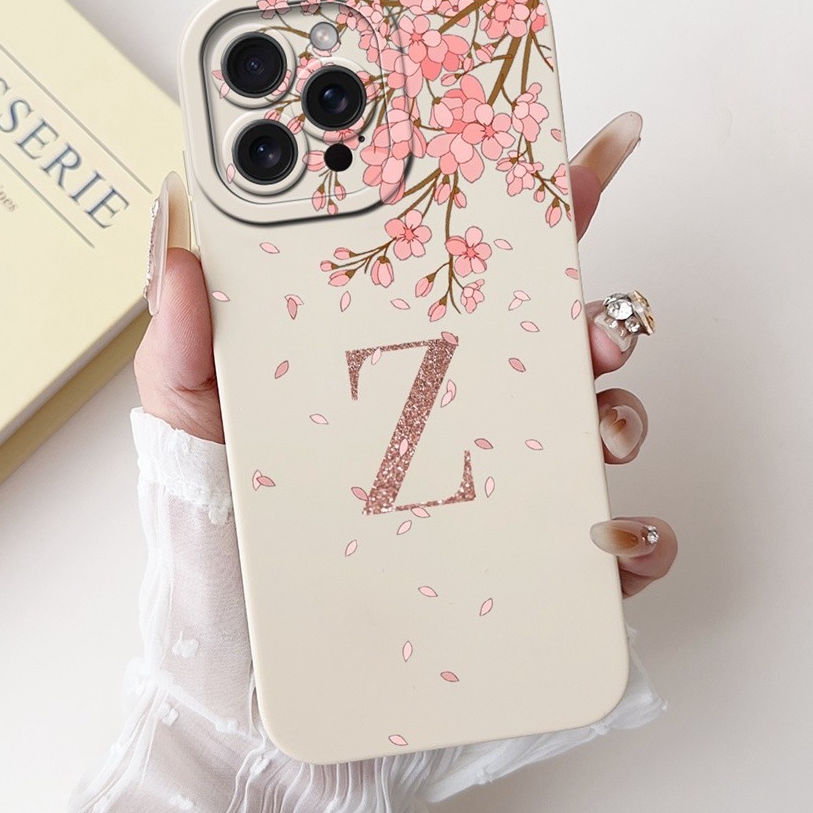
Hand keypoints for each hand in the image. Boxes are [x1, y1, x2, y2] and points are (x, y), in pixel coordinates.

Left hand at [133, 112, 676, 595]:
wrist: (245, 660)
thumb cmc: (226, 530)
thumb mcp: (190, 420)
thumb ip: (183, 341)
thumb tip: (180, 251)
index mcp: (396, 350)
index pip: (469, 260)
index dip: (521, 198)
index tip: (556, 151)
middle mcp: (461, 403)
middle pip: (556, 332)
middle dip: (593, 304)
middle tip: (586, 311)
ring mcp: (500, 481)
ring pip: (597, 421)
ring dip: (619, 405)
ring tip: (595, 413)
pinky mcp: (526, 565)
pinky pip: (609, 548)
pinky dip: (632, 537)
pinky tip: (604, 535)